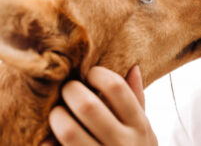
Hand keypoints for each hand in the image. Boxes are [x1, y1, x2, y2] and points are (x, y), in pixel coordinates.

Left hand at [43, 66, 157, 145]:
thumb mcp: (145, 129)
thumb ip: (138, 100)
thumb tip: (133, 68)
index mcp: (140, 126)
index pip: (117, 88)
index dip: (99, 74)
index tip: (91, 74)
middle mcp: (123, 143)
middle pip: (88, 105)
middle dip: (71, 90)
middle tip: (68, 88)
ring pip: (68, 130)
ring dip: (57, 115)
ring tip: (59, 112)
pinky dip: (50, 142)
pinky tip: (53, 138)